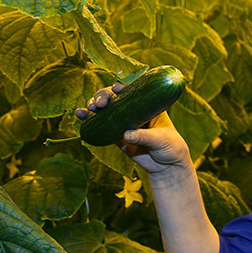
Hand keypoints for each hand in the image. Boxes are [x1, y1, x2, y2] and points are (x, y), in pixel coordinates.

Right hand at [76, 83, 191, 175]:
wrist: (167, 167)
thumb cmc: (171, 147)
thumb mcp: (162, 139)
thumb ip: (145, 136)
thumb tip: (126, 134)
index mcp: (148, 104)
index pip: (133, 89)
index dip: (123, 85)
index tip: (117, 88)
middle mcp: (133, 109)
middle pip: (114, 96)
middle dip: (103, 96)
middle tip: (101, 104)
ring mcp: (123, 121)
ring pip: (104, 108)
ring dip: (93, 105)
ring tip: (88, 109)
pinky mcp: (115, 135)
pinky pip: (100, 125)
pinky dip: (89, 120)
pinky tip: (80, 116)